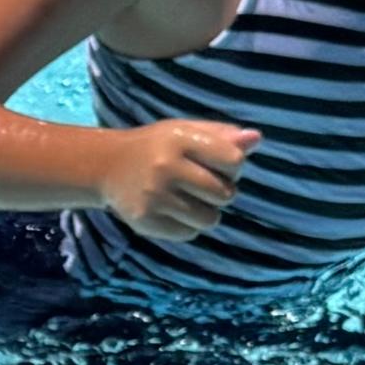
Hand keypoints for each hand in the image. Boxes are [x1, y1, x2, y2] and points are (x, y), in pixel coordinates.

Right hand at [101, 119, 258, 239]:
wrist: (107, 165)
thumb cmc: (158, 147)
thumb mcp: (187, 131)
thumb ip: (223, 135)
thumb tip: (257, 139)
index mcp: (180, 139)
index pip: (234, 160)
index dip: (233, 166)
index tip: (218, 164)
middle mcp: (166, 167)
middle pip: (225, 194)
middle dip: (221, 192)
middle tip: (201, 184)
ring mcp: (154, 196)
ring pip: (210, 219)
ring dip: (206, 212)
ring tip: (188, 199)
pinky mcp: (145, 221)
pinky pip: (189, 233)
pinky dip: (187, 225)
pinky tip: (172, 210)